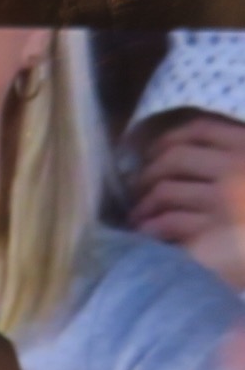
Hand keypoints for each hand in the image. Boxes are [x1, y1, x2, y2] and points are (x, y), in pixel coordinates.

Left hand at [130, 111, 244, 290]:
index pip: (198, 130)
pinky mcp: (210, 234)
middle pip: (172, 158)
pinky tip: (145, 238)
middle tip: (136, 192)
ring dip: (143, 206)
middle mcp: (238, 169)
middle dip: (146, 175)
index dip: (165, 141)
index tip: (148, 155)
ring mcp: (225, 201)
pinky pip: (166, 224)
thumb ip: (224, 162)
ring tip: (137, 219)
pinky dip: (149, 230)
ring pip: (164, 191)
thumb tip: (166, 157)